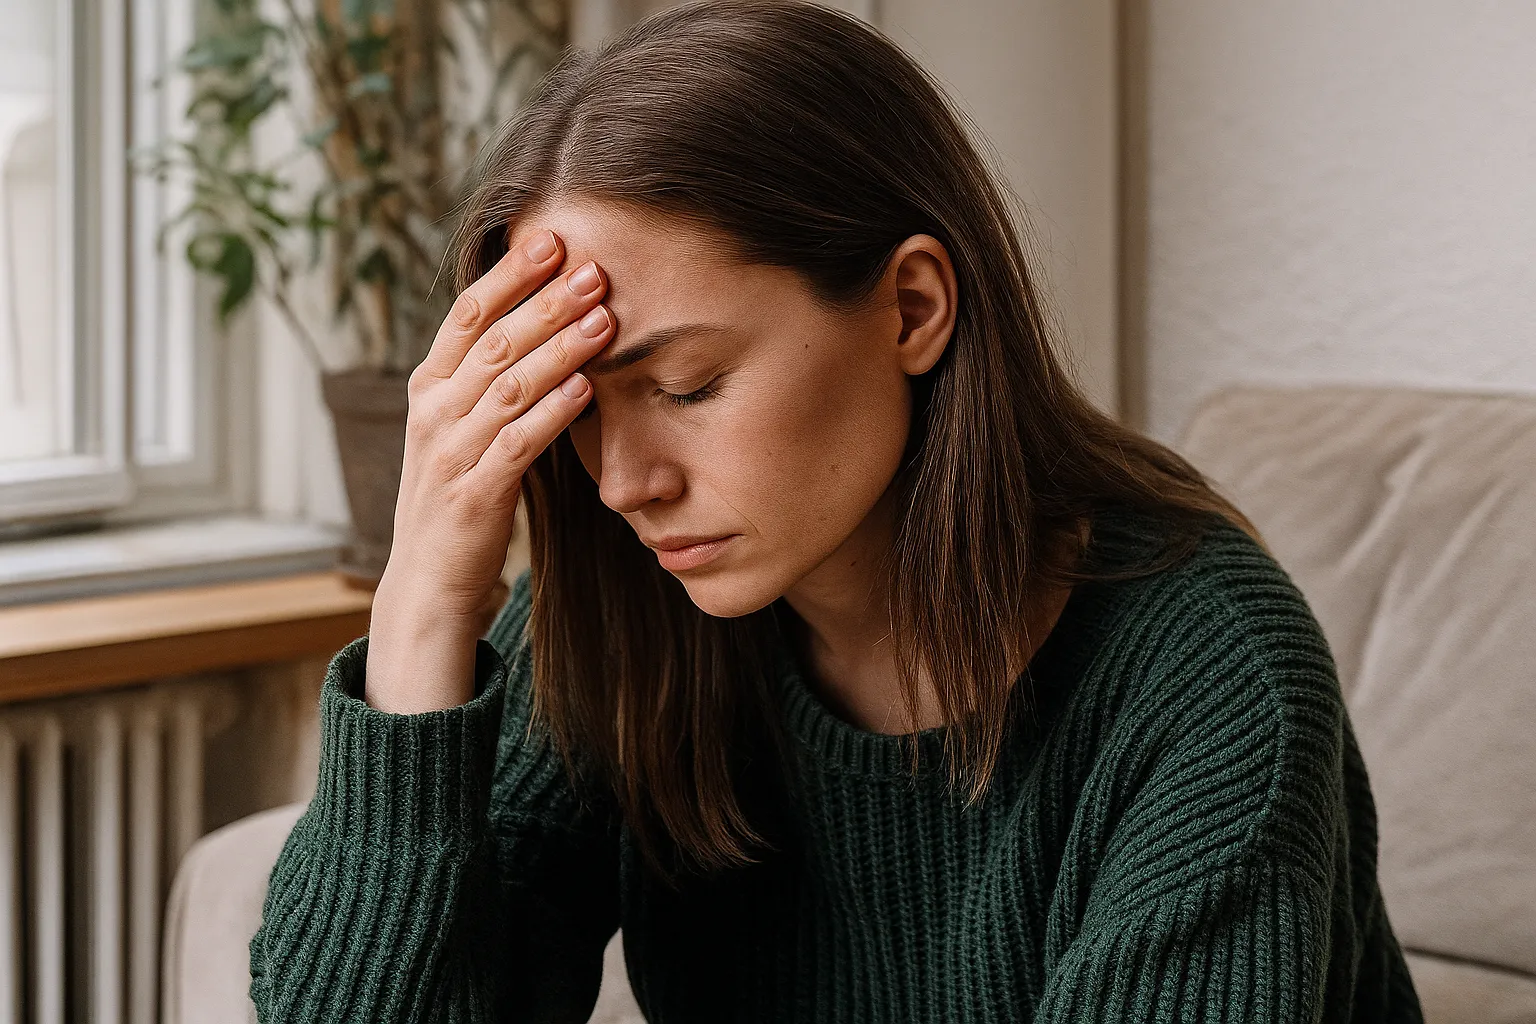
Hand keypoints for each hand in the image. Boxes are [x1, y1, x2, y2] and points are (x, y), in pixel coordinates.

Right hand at [365, 227, 611, 711]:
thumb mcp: (462, 428)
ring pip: (508, 385)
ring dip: (559, 348)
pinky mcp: (475, 493)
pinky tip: (585, 387)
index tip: (550, 240)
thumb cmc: (458, 496)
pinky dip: (552, 412)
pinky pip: (517, 443)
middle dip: (545, 301)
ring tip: (604, 318)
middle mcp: (434, 412)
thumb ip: (490, 380)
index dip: (507, 276)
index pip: (466, 316)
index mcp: (429, 388)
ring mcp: (451, 453)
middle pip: (493, 341)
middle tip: (593, 268)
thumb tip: (542, 321)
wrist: (428, 581)